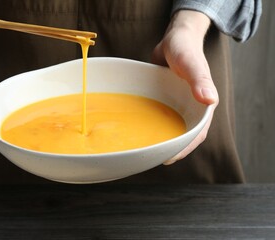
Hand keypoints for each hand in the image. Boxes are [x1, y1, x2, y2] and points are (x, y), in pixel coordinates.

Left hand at [152, 10, 218, 164]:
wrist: (174, 40)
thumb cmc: (185, 48)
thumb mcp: (191, 63)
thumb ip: (200, 80)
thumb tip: (210, 100)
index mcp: (203, 105)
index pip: (197, 133)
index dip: (184, 148)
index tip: (168, 158)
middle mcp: (191, 108)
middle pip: (183, 135)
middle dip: (171, 149)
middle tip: (152, 158)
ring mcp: (179, 106)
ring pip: (171, 128)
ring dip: (162, 139)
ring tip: (145, 150)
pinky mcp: (167, 101)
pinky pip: (161, 117)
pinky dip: (154, 126)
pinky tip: (141, 131)